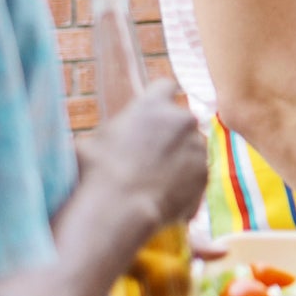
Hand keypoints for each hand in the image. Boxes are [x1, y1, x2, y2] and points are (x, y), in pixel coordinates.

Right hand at [75, 80, 208, 233]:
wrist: (118, 209)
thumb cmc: (96, 173)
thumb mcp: (91, 142)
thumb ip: (110, 133)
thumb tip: (100, 139)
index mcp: (154, 105)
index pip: (166, 86)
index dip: (160, 98)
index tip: (155, 112)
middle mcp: (182, 120)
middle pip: (181, 120)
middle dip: (170, 133)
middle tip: (150, 155)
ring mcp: (197, 146)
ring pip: (191, 146)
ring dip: (179, 157)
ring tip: (154, 181)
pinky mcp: (204, 172)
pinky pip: (196, 173)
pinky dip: (184, 182)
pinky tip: (163, 196)